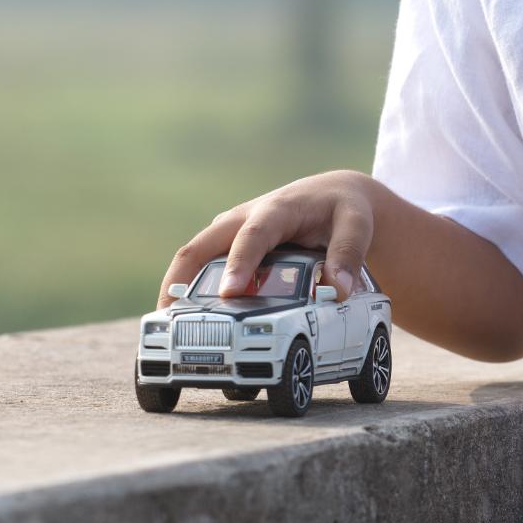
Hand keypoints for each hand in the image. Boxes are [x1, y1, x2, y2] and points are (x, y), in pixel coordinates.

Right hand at [162, 169, 375, 306]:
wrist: (333, 195)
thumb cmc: (344, 211)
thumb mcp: (356, 225)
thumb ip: (348, 255)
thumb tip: (338, 292)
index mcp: (275, 210)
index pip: (253, 236)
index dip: (240, 263)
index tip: (230, 293)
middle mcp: (244, 219)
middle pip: (200, 247)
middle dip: (180, 279)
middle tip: (168, 317)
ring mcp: (231, 233)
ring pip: (194, 259)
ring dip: (177, 289)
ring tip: (166, 327)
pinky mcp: (228, 247)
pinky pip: (202, 268)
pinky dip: (189, 292)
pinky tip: (185, 322)